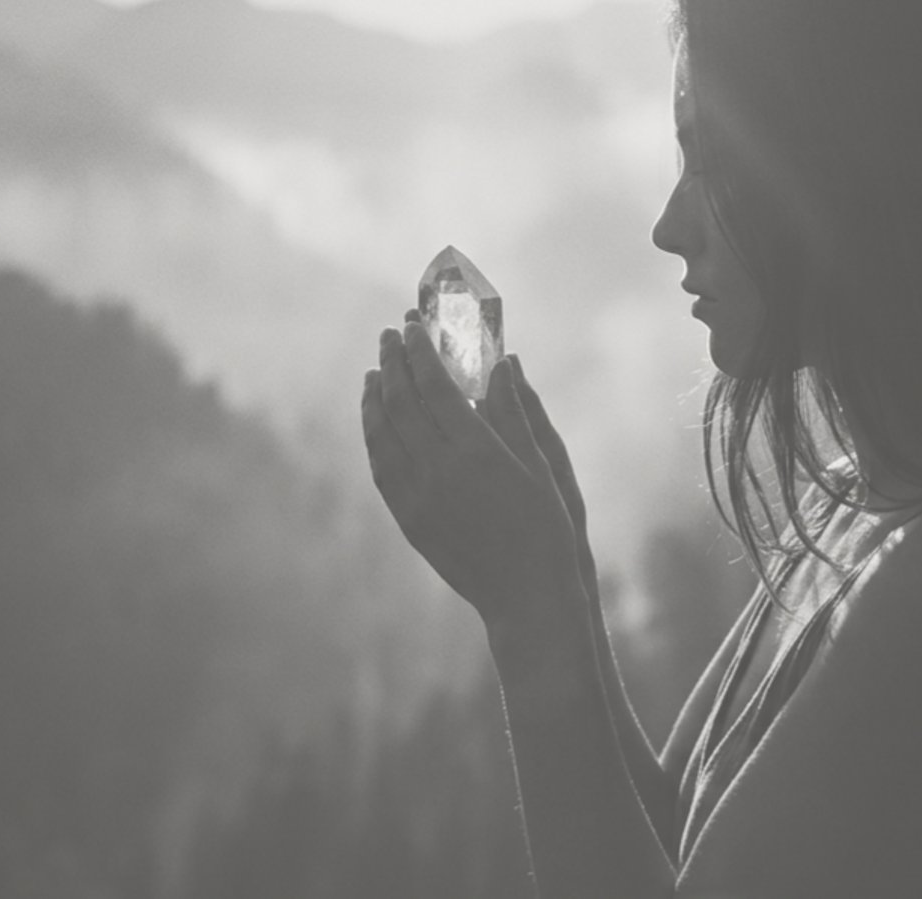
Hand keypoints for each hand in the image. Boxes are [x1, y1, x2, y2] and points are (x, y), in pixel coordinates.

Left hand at [362, 313, 585, 630]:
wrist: (526, 595)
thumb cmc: (547, 527)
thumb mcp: (541, 464)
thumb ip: (515, 410)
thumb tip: (502, 362)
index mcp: (476, 450)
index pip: (434, 384)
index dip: (419, 350)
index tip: (412, 325)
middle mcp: (438, 470)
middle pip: (401, 402)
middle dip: (392, 363)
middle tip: (389, 336)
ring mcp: (418, 497)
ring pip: (381, 435)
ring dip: (374, 398)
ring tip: (375, 372)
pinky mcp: (409, 520)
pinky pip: (380, 468)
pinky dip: (374, 436)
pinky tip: (377, 422)